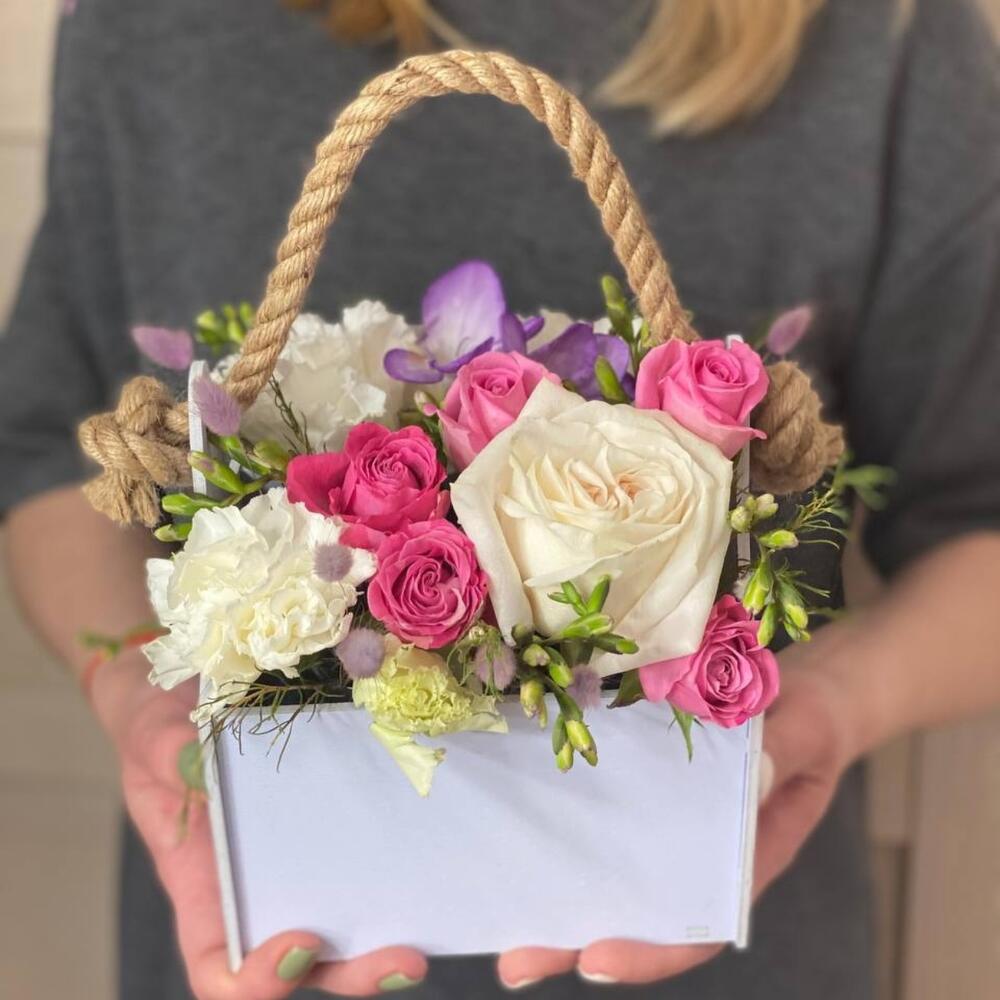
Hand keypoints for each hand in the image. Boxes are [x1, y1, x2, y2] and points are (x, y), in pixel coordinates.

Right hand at [108, 666, 427, 998]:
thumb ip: (167, 752)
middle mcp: (255, 887)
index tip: (300, 944)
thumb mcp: (155, 735)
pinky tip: (432, 852)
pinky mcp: (333, 822)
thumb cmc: (163, 728)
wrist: (190, 693)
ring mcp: (300, 858)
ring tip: (427, 938)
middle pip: (304, 961)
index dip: (258, 980)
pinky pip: (364, 857)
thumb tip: (193, 760)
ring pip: (344, 921)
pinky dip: (395, 870)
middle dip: (352, 972)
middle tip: (405, 960)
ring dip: (384, 937)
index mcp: (204, 886)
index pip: (221, 966)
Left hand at [496, 665, 856, 988]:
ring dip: (559, 890)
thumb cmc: (812, 714)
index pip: (697, 922)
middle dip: (576, 937)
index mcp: (743, 855)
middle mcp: (695, 847)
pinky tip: (519, 822)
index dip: (649, 950)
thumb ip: (786, 749)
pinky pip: (601, 808)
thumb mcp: (808, 727)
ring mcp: (665, 817)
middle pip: (637, 906)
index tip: (596, 960)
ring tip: (500, 913)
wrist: (801, 688)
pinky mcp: (642, 779)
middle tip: (518, 959)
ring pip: (609, 864)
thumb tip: (755, 772)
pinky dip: (565, 824)